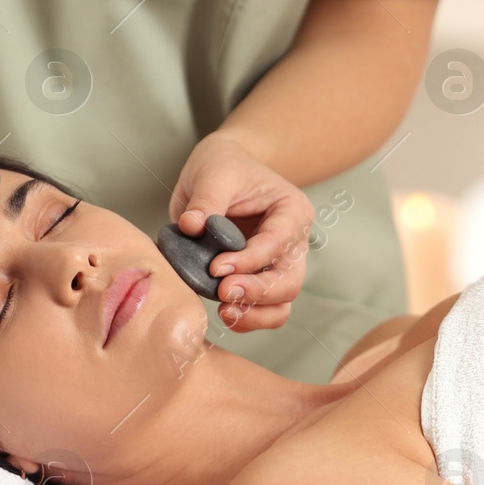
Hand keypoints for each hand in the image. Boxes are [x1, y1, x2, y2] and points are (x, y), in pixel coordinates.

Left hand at [168, 132, 314, 330]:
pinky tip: (224, 313)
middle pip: (289, 281)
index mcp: (292, 211)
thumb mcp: (215, 173)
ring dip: (255, 313)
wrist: (222, 172)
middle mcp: (293, 242)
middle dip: (257, 292)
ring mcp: (279, 264)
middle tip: (223, 293)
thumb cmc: (225, 167)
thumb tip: (191, 225)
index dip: (250, 260)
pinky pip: (264, 310)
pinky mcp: (259, 279)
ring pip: (282, 303)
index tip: (216, 267)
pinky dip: (248, 317)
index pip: (278, 242)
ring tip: (224, 311)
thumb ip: (206, 200)